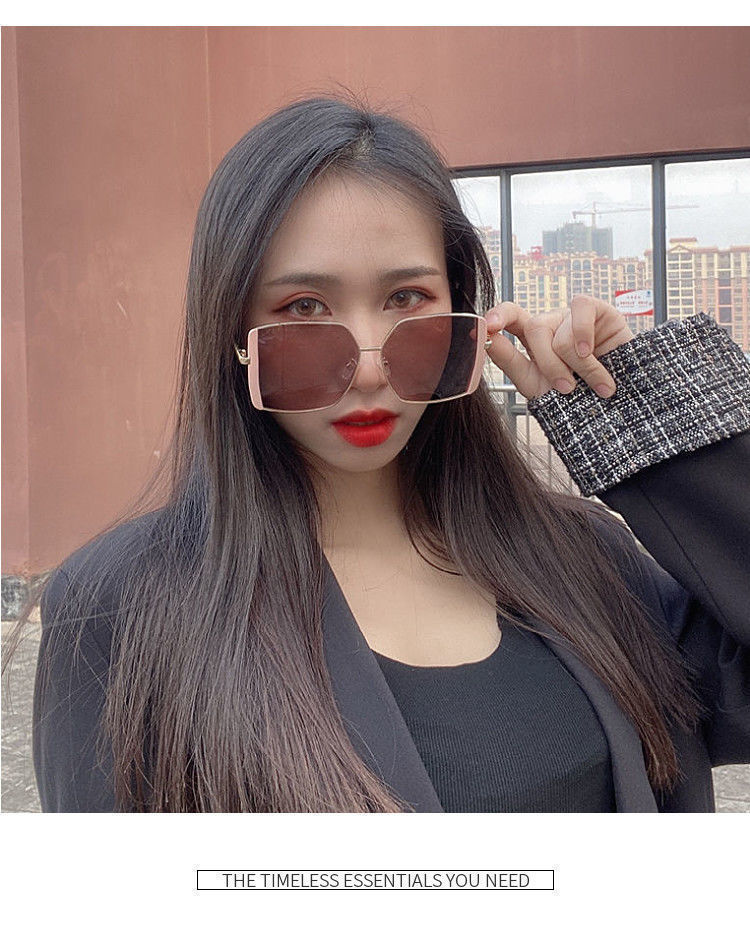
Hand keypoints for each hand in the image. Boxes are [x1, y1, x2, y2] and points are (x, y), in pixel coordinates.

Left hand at [484, 295, 634, 400]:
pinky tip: (593, 354)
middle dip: (549, 364)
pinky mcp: (600, 311)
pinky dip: (583, 335)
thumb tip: (485, 338)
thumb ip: (508, 359)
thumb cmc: (575, 399)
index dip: (498, 315)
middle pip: (534, 328)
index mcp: (533, 339)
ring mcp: (575, 317)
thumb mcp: (535, 384)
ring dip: (575, 363)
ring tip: (593, 384)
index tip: (487, 326)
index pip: (511, 316)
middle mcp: (553, 324)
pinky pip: (581, 308)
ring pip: (559, 330)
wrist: (618, 408)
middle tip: (567, 389)